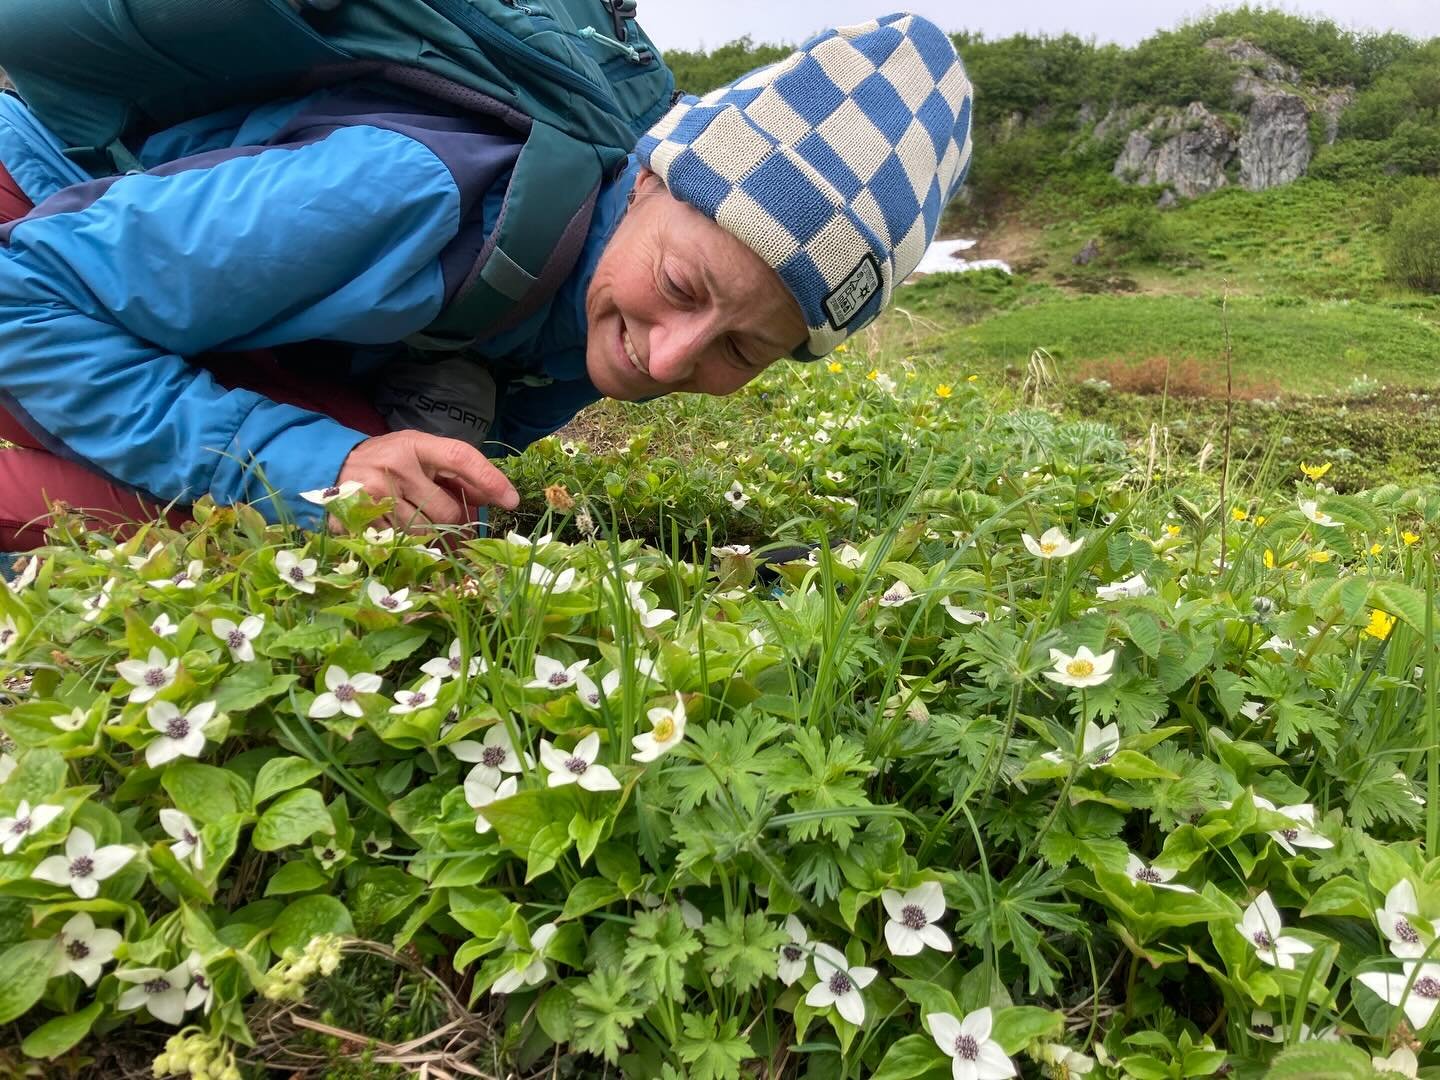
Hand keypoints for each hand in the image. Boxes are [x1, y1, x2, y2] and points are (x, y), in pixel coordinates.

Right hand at [336, 430, 518, 531]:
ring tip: (420, 524)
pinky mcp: (358, 521)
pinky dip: (408, 546)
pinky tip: (400, 532)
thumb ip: (455, 473)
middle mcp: (395, 467)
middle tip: (450, 521)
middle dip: (455, 522)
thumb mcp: (421, 454)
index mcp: (414, 445)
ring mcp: (374, 496)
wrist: (332, 465)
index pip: (461, 457)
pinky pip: (400, 546)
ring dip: (432, 538)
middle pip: (447, 511)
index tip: (512, 500)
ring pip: (425, 535)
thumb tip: (496, 497)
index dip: (490, 479)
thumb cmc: (389, 460)